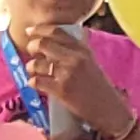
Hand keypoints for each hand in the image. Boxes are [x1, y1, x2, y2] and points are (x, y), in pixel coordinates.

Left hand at [16, 28, 135, 139]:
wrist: (109, 110)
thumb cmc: (99, 88)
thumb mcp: (91, 62)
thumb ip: (77, 50)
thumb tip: (60, 38)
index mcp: (82, 49)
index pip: (57, 31)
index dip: (40, 29)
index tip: (30, 31)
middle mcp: (75, 58)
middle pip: (43, 43)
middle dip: (32, 46)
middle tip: (30, 51)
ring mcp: (67, 74)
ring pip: (37, 63)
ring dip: (31, 67)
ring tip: (33, 70)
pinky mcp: (61, 90)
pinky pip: (37, 81)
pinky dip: (33, 82)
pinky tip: (35, 84)